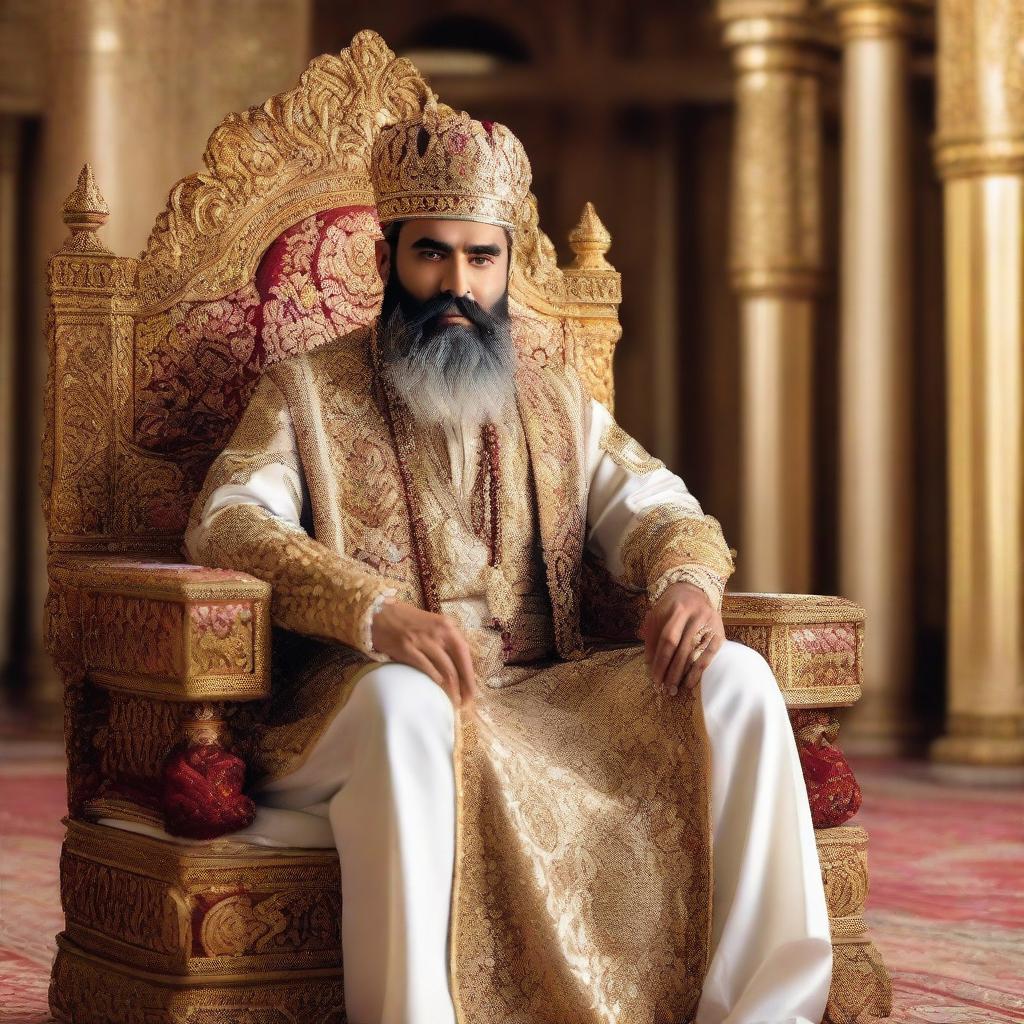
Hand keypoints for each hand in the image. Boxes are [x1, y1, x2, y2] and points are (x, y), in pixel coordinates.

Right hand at [370, 599, 479, 709]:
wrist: (377, 613)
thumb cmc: (405, 620)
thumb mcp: (431, 624)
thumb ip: (444, 640)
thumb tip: (458, 665)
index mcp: (446, 625)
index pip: (464, 652)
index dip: (470, 674)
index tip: (472, 691)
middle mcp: (437, 632)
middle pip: (458, 663)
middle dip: (465, 686)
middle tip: (466, 702)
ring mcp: (422, 640)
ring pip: (445, 669)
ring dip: (452, 688)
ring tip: (454, 701)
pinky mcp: (407, 648)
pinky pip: (427, 668)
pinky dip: (435, 680)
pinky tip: (438, 689)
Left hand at [638, 581, 723, 695]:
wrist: (694, 591)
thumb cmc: (671, 608)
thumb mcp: (657, 614)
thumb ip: (651, 636)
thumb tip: (649, 663)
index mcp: (677, 608)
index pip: (667, 638)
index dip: (660, 660)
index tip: (654, 677)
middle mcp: (695, 615)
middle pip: (681, 647)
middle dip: (671, 670)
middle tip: (664, 687)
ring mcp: (709, 623)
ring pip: (695, 652)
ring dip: (683, 673)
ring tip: (674, 688)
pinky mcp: (719, 632)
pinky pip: (708, 655)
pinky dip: (698, 671)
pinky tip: (690, 682)